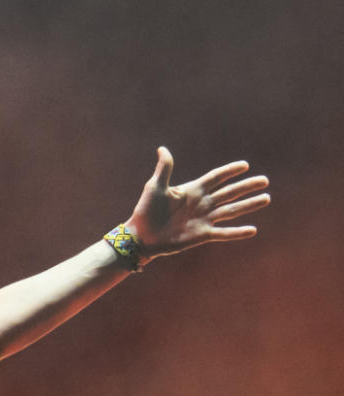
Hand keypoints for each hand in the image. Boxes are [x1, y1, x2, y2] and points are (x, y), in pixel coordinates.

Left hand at [125, 146, 270, 262]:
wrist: (141, 236)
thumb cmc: (146, 211)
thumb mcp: (155, 187)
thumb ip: (164, 169)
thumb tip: (163, 148)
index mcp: (192, 190)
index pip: (215, 178)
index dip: (229, 171)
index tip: (245, 165)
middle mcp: (202, 203)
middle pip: (229, 192)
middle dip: (247, 186)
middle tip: (265, 180)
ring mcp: (203, 219)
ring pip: (231, 210)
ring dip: (249, 205)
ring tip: (266, 198)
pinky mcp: (202, 235)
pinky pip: (223, 232)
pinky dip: (237, 232)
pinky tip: (252, 229)